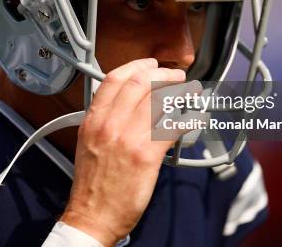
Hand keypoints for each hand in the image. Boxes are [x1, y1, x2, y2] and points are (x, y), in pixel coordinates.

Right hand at [60, 58, 188, 245]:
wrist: (92, 215)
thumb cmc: (92, 184)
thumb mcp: (88, 142)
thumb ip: (104, 120)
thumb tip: (128, 105)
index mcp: (93, 120)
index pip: (114, 79)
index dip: (136, 66)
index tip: (149, 64)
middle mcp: (109, 125)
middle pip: (140, 83)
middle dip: (163, 74)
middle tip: (175, 76)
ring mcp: (128, 138)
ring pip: (158, 101)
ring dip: (179, 92)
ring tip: (189, 92)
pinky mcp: (147, 155)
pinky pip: (172, 127)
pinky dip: (187, 118)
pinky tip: (194, 117)